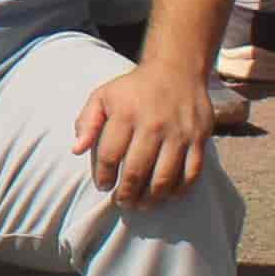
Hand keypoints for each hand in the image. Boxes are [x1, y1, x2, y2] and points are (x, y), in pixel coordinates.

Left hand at [73, 60, 213, 207]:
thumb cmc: (133, 88)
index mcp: (125, 114)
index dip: (103, 176)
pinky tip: (168, 196)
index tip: (102, 186)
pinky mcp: (199, 139)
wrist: (175, 70)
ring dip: (151, 197)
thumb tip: (76, 150)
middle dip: (126, 193)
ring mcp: (178, 134)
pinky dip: (180, 190)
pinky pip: (191, 173)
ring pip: (164, 177)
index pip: (109, 155)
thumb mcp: (102, 96)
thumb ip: (87, 122)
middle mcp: (152, 125)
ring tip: (142, 204)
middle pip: (136, 170)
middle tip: (122, 202)